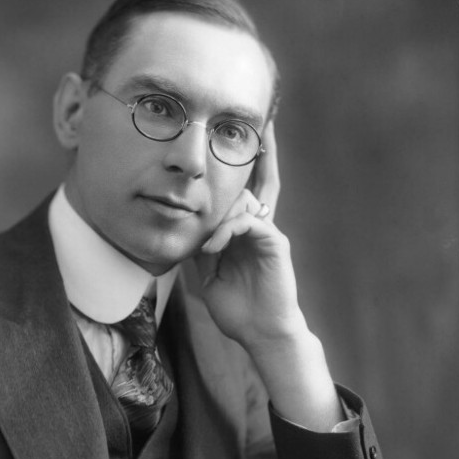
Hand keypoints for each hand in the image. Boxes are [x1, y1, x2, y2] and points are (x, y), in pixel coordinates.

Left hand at [194, 124, 342, 430]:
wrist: (261, 333)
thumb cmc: (237, 307)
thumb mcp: (208, 274)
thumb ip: (201, 248)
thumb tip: (182, 228)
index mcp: (244, 231)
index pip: (244, 190)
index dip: (248, 163)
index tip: (239, 136)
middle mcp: (259, 225)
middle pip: (260, 179)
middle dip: (260, 152)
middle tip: (259, 125)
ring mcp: (268, 232)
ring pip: (247, 199)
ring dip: (220, 214)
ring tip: (206, 244)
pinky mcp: (276, 243)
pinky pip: (250, 223)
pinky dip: (227, 231)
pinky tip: (214, 247)